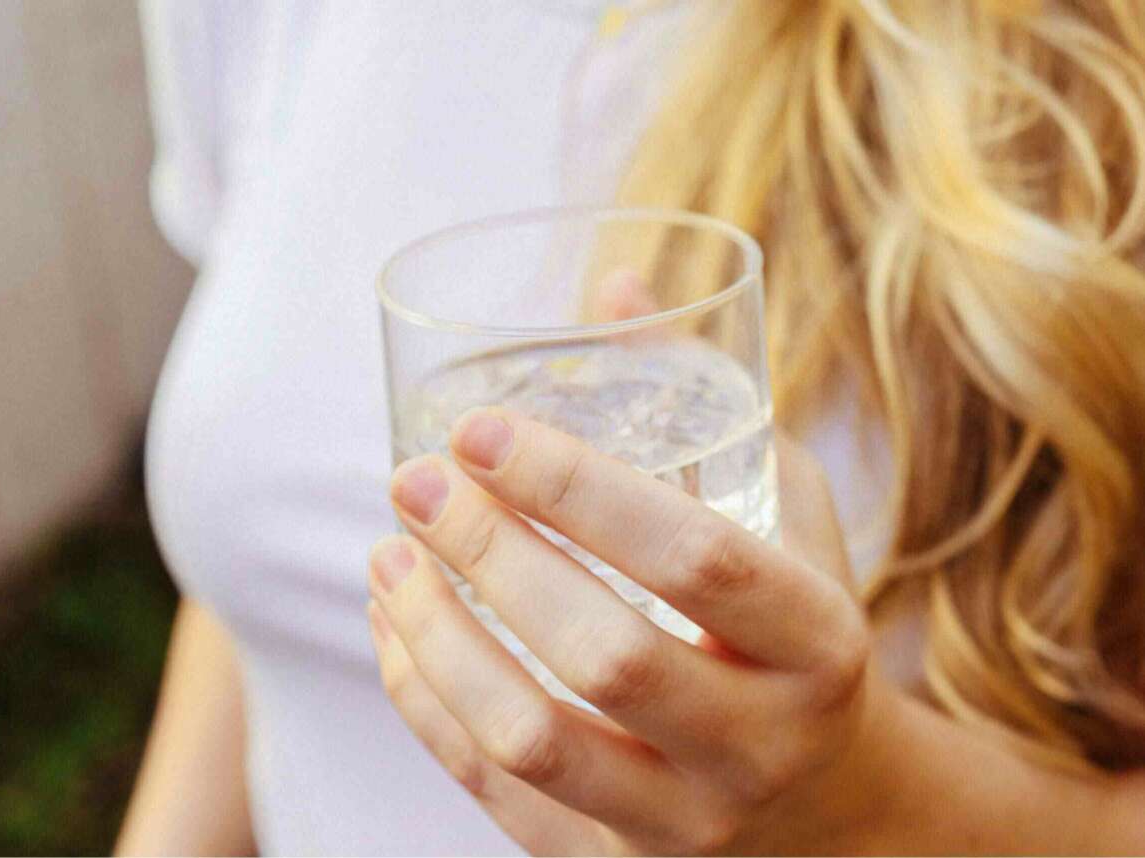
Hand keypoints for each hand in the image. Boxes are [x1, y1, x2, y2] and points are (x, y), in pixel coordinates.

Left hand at [367, 409, 896, 854]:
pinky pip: (500, 794)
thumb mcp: (787, 514)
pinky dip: (428, 705)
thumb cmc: (802, 635)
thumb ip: (706, 402)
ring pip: (535, 740)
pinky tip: (393, 629)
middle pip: (606, 654)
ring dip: (437, 639)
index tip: (481, 427)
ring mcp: (685, 822)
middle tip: (414, 480)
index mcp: (818, 644)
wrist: (836, 810)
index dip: (579, 488)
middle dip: (490, 554)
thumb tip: (614, 283)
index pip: (697, 560)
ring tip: (385, 553)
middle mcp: (759, 743)